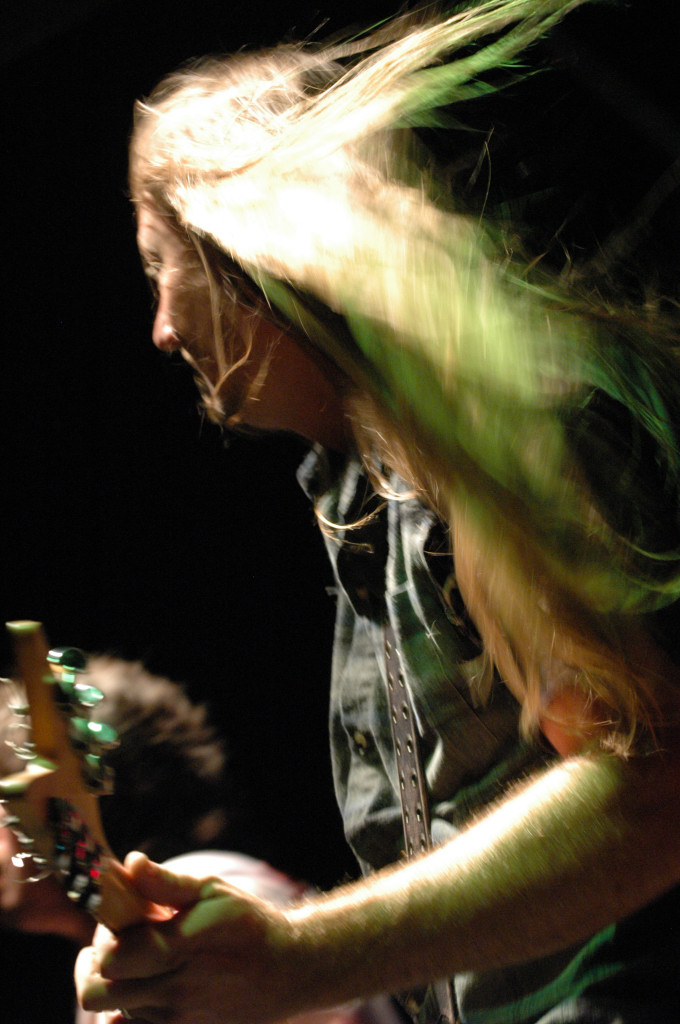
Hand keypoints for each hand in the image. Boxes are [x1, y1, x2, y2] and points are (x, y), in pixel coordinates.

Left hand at [75, 851, 304, 1023]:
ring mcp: (178, 1020)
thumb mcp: (212, 891)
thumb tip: (130, 863)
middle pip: (97, 995)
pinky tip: (148, 986)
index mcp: (179, 950)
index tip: (119, 921)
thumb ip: (166, 882)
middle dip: (94, 968)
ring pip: (115, 1011)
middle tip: (114, 945)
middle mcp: (174, 992)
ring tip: (144, 961)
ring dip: (118, 985)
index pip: (109, 959)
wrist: (289, 970)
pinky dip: (129, 1010)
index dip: (102, 938)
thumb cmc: (249, 924)